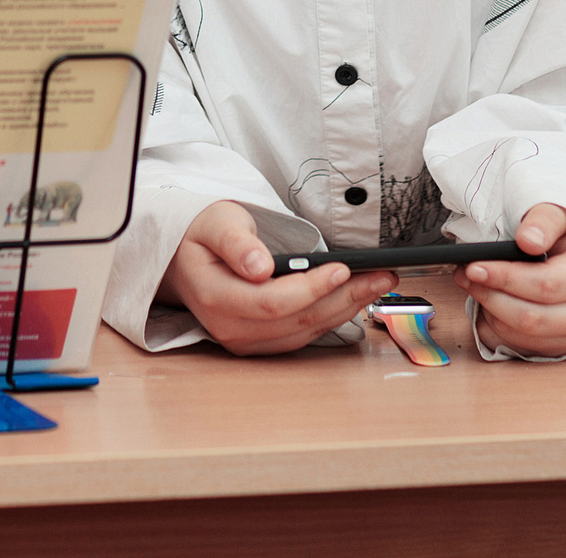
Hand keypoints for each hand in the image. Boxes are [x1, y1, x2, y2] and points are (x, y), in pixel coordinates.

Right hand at [157, 200, 397, 355]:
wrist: (183, 260)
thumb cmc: (202, 235)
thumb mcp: (216, 223)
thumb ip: (236, 243)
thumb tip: (259, 266)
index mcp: (215, 296)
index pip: (271, 302)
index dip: (311, 288)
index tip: (343, 268)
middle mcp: (229, 328)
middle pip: (296, 320)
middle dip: (344, 298)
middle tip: (383, 276)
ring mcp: (243, 341)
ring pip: (305, 331)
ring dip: (346, 309)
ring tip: (378, 284)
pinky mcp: (259, 343)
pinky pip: (301, 335)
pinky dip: (331, 318)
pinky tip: (354, 299)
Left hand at [456, 203, 565, 359]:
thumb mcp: (562, 213)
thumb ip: (545, 221)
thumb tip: (528, 240)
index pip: (545, 285)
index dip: (506, 278)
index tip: (475, 266)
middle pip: (531, 318)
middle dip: (490, 296)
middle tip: (466, 275)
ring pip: (520, 336)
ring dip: (488, 311)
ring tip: (474, 284)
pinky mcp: (556, 347)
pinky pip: (515, 347)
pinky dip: (493, 327)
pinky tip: (488, 303)